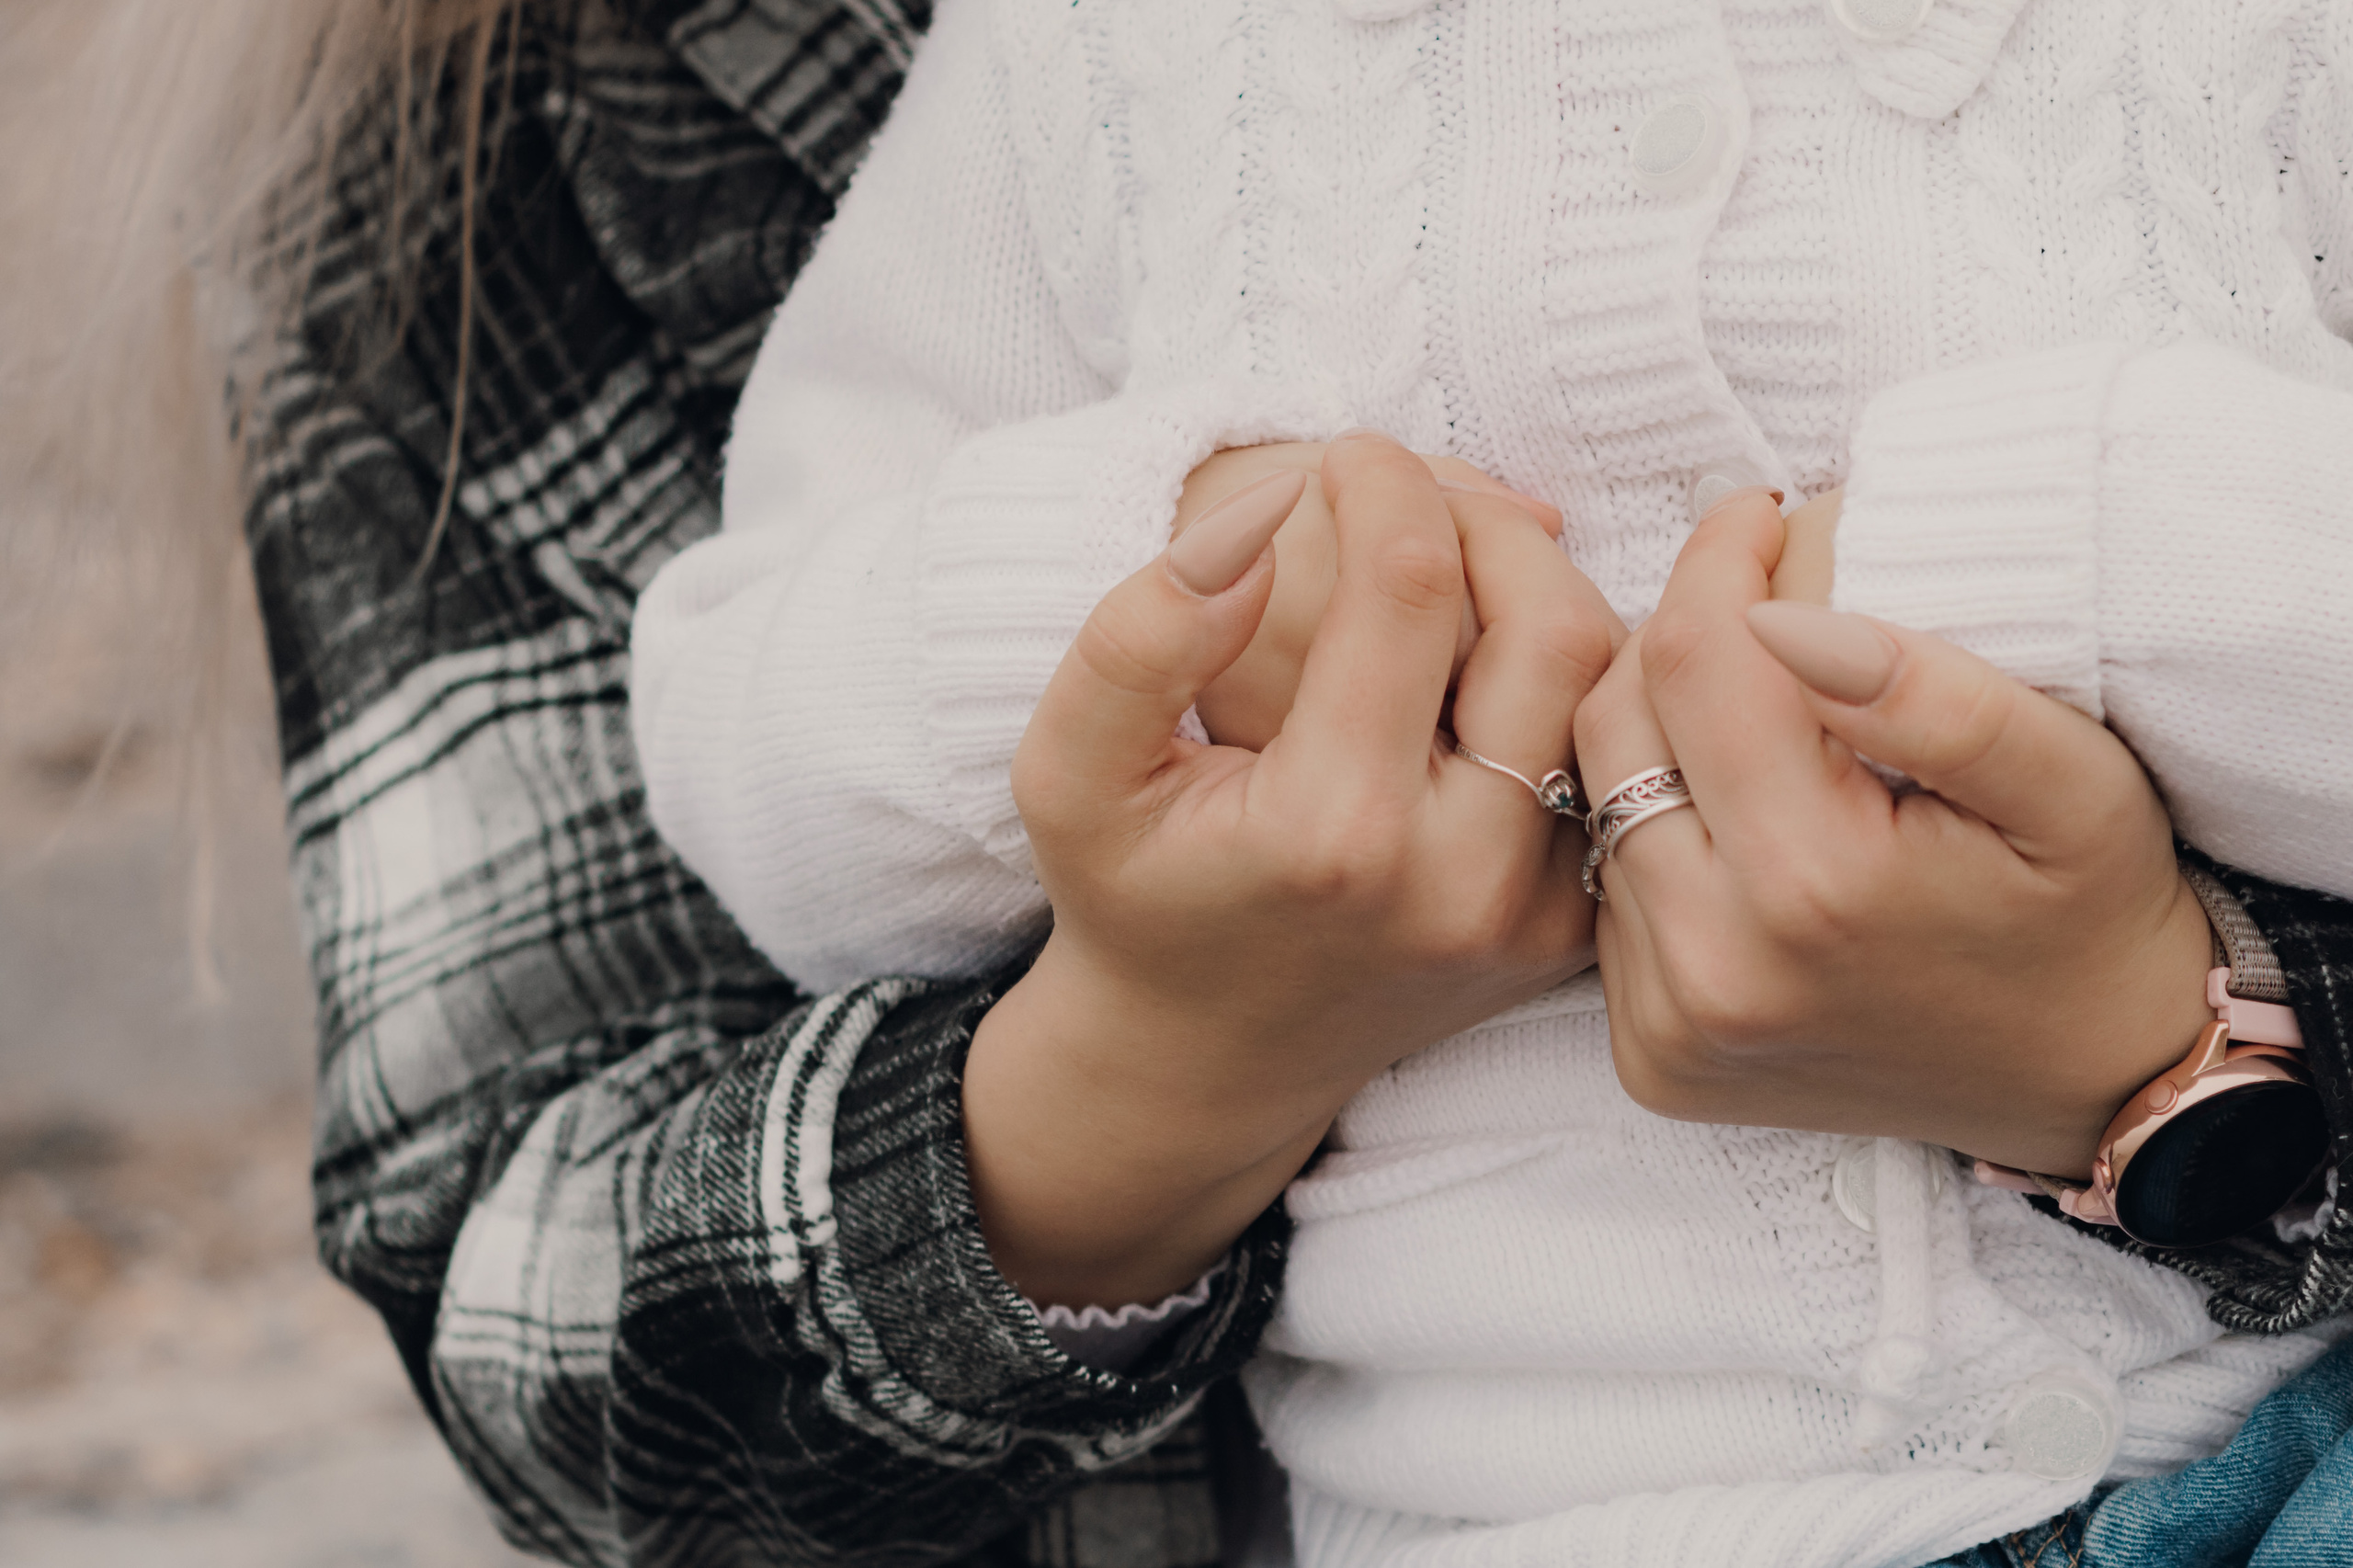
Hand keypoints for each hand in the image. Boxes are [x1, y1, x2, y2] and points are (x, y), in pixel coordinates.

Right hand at [964, 431, 1619, 1307]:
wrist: (1202, 1057)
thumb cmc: (1133, 892)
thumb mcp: (1072, 771)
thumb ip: (1141, 639)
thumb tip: (1261, 521)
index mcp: (1332, 833)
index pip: (1409, 585)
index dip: (1381, 479)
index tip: (1344, 458)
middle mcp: (1457, 882)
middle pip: (1550, 627)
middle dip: (1489, 525)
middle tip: (1420, 499)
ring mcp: (1528, 916)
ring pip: (1603, 689)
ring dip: (1539, 595)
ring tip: (1453, 570)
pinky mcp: (1569, 930)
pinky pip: (1608, 762)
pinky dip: (1562, 685)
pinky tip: (1484, 661)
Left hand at [1575, 489, 2212, 1176]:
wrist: (2095, 1088)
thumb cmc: (2089, 915)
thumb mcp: (2073, 782)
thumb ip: (1933, 688)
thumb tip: (1781, 607)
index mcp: (1813, 884)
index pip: (1696, 655)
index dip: (1718, 559)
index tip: (1760, 519)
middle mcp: (1715, 967)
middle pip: (1615, 719)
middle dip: (1676, 635)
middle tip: (1756, 605)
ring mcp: (1670, 1024)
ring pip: (1592, 799)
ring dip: (1655, 730)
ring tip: (1748, 703)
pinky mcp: (1649, 1059)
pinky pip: (1603, 893)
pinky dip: (1653, 831)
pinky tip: (1733, 816)